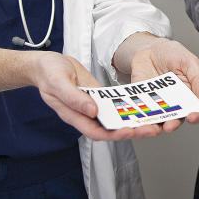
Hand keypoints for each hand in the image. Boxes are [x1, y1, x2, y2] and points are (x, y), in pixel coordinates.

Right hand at [31, 52, 162, 140]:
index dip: (114, 134)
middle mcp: (85, 114)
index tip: (130, 131)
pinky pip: (115, 105)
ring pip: (116, 118)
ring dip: (133, 120)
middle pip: (111, 129)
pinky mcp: (98, 96)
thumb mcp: (58, 82)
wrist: (46, 64)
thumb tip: (92, 111)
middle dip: (132, 130)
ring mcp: (93, 106)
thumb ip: (73, 98)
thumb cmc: (48, 73)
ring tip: (153, 120)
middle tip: (152, 129)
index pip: (97, 132)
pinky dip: (128, 106)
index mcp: (74, 115)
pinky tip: (142, 105)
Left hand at [128, 37, 198, 132]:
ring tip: (151, 128)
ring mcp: (157, 104)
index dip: (195, 116)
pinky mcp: (141, 101)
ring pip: (157, 120)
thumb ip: (197, 78)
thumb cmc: (172, 54)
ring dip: (154, 127)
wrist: (150, 48)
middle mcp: (174, 103)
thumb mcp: (188, 61)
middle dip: (173, 124)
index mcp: (189, 95)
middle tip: (169, 126)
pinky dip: (138, 119)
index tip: (192, 116)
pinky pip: (140, 113)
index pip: (194, 111)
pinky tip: (136, 122)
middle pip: (175, 119)